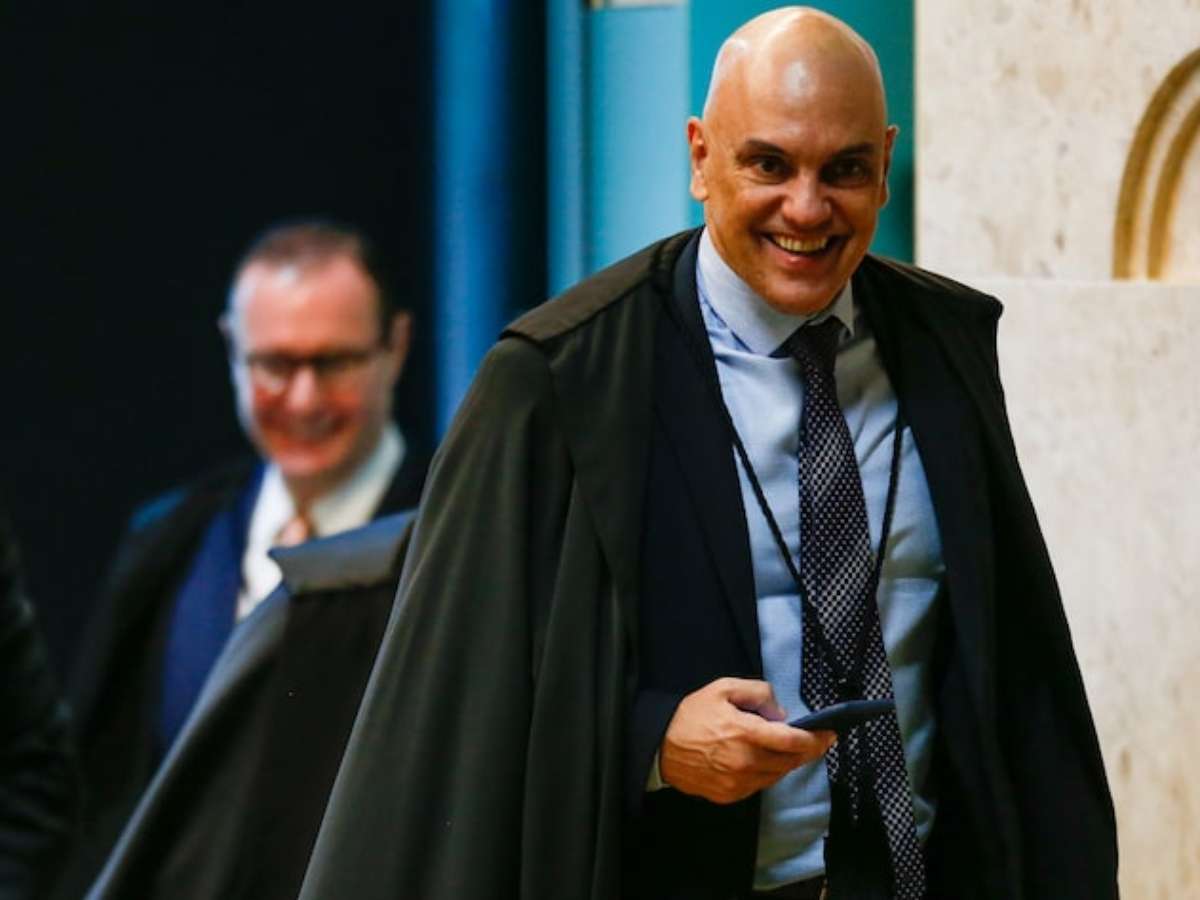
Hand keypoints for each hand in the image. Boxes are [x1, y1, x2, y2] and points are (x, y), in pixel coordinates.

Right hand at [658, 677, 835, 804]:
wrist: (660, 745)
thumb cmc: (691, 714)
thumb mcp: (723, 689)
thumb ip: (758, 693)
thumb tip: (780, 713)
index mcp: (745, 733)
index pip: (792, 741)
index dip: (816, 739)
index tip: (830, 734)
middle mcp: (745, 762)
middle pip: (789, 760)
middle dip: (806, 750)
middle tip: (815, 740)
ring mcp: (737, 782)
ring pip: (777, 775)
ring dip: (787, 762)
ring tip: (787, 748)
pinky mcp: (729, 795)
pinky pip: (759, 785)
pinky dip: (767, 773)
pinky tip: (763, 760)